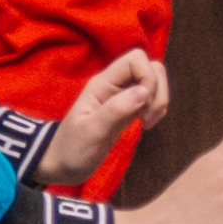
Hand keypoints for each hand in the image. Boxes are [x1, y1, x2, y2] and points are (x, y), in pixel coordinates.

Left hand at [39, 50, 168, 182]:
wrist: (63, 165)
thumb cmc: (73, 149)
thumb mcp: (92, 132)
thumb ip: (116, 110)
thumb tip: (145, 91)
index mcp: (103, 83)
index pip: (135, 59)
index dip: (147, 77)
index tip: (143, 105)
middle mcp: (115, 84)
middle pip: (150, 67)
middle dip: (158, 90)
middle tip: (148, 116)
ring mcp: (123, 96)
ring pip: (154, 82)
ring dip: (159, 100)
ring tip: (148, 122)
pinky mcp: (129, 109)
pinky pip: (152, 98)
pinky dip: (157, 109)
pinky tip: (146, 124)